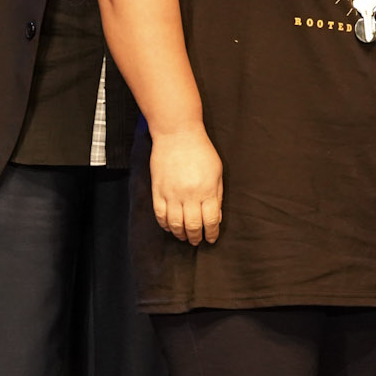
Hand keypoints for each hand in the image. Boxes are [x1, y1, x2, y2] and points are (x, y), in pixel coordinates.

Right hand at [150, 128, 223, 245]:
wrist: (177, 135)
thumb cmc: (201, 151)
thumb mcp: (217, 171)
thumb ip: (217, 195)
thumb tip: (216, 216)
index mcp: (207, 190)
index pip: (211, 221)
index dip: (212, 233)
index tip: (211, 238)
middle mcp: (190, 195)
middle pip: (193, 226)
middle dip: (196, 237)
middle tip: (196, 241)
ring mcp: (172, 194)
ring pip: (175, 224)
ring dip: (180, 234)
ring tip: (184, 237)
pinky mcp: (158, 191)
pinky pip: (160, 215)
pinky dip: (165, 225)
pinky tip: (170, 227)